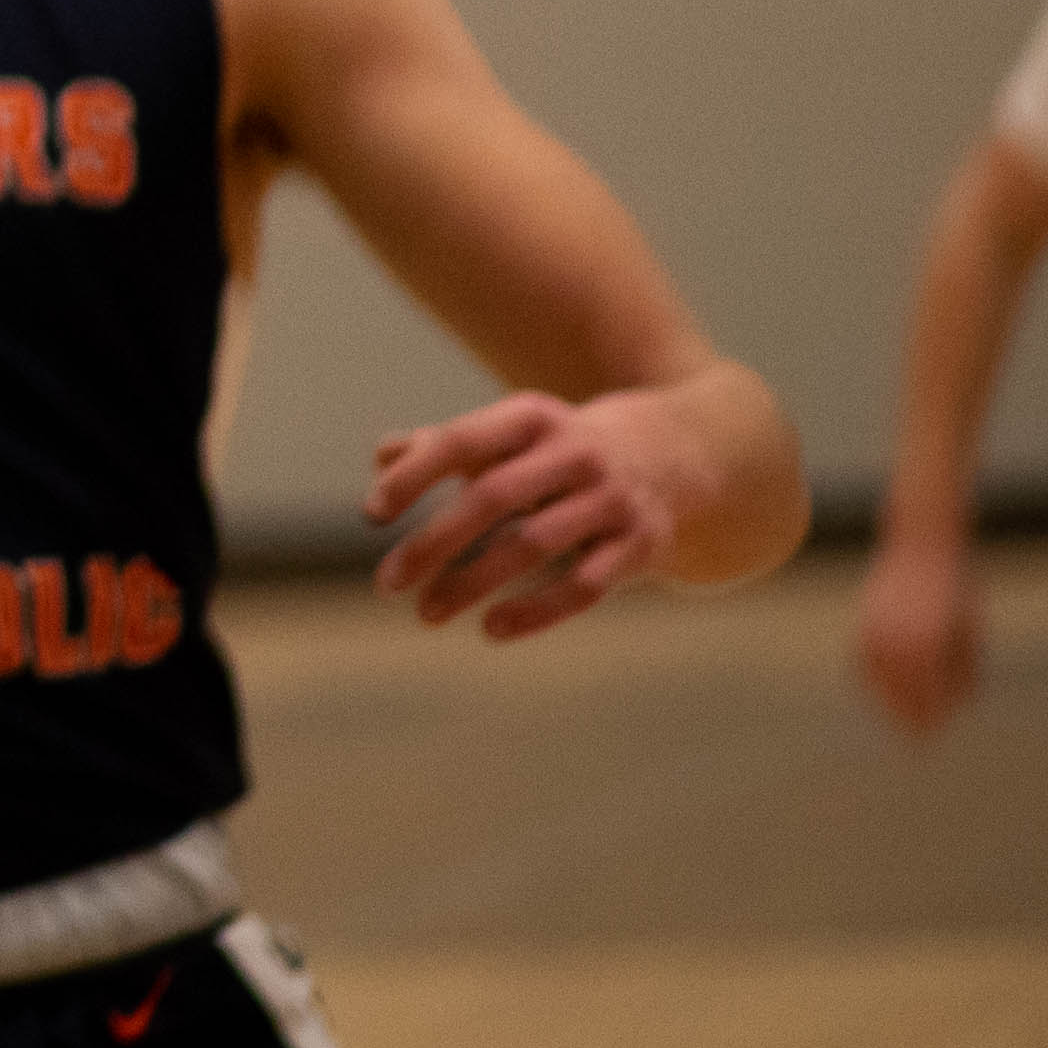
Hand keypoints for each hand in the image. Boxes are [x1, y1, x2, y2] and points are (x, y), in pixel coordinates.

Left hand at [366, 387, 685, 639]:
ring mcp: (610, 499)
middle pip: (493, 497)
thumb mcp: (512, 432)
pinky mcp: (640, 545)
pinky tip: (491, 629)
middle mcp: (574, 453)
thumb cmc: (561, 449)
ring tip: (426, 613)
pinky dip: (536, 611)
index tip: (372, 514)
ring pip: (534, 545)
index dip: (413, 477)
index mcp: (531, 418)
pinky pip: (584, 585)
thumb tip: (381, 457)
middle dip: (434, 543)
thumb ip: (446, 444)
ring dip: (474, 583)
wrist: (674, 454)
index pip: (460, 441)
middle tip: (387, 583)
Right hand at [853, 524, 984, 732]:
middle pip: (900, 691)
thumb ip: (965, 669)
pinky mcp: (866, 615)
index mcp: (932, 644)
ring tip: (894, 719)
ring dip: (885, 700)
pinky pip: (862, 656)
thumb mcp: (971, 630)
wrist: (924, 540)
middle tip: (915, 740)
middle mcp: (900, 638)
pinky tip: (876, 688)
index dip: (931, 717)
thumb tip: (958, 705)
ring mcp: (878, 626)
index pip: (928, 694)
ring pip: (877, 676)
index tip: (932, 734)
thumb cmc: (958, 586)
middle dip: (908, 717)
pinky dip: (867, 675)